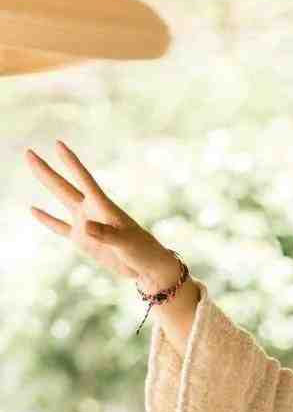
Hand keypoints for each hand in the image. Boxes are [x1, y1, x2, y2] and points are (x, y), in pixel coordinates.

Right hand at [24, 138, 172, 287]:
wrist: (145, 266)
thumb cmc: (141, 250)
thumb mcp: (126, 242)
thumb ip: (106, 233)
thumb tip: (84, 226)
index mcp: (103, 206)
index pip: (83, 179)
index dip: (71, 162)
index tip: (58, 144)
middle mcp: (90, 210)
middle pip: (64, 186)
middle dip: (46, 170)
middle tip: (28, 152)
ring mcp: (84, 223)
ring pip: (60, 200)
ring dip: (46, 184)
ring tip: (32, 166)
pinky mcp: (81, 239)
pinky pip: (59, 227)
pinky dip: (47, 220)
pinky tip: (33, 210)